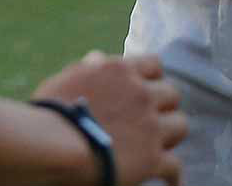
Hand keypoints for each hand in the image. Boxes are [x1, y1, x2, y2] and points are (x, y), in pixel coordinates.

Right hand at [34, 51, 185, 185]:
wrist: (54, 143)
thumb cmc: (51, 109)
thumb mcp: (68, 77)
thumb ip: (89, 67)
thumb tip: (97, 57)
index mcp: (121, 71)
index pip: (154, 64)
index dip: (152, 77)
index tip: (146, 86)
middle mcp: (141, 94)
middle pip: (172, 94)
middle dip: (164, 105)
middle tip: (154, 117)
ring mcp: (150, 127)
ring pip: (180, 126)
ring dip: (171, 134)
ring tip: (162, 144)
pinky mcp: (152, 158)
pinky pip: (175, 167)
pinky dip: (173, 177)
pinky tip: (172, 183)